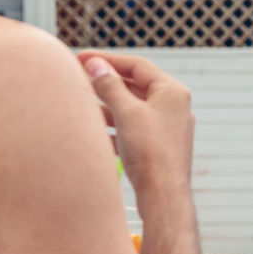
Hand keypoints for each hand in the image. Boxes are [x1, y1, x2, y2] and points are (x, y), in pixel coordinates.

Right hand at [77, 51, 194, 206]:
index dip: (107, 60)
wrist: (163, 195)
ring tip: (80, 103)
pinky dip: (114, 125)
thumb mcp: (127, 113)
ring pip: (132, 108)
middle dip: (106, 82)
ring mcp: (168, 127)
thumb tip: (95, 65)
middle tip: (78, 77)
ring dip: (107, 104)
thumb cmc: (151, 153)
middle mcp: (174, 107)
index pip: (137, 65)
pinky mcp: (159, 146)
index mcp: (173, 92)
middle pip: (135, 85)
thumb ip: (110, 87)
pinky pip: (133, 127)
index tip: (80, 58)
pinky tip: (93, 129)